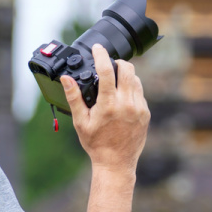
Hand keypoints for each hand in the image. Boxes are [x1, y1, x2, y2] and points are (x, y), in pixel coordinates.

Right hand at [60, 44, 149, 174]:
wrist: (116, 162)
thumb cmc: (96, 144)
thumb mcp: (80, 121)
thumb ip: (74, 97)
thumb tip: (66, 79)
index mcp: (108, 104)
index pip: (107, 70)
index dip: (101, 55)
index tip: (97, 48)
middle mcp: (126, 104)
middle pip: (127, 69)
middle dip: (117, 62)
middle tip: (108, 65)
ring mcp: (138, 108)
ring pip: (136, 79)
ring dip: (126, 74)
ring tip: (114, 81)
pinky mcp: (145, 113)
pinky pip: (140, 92)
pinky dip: (131, 88)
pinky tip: (122, 96)